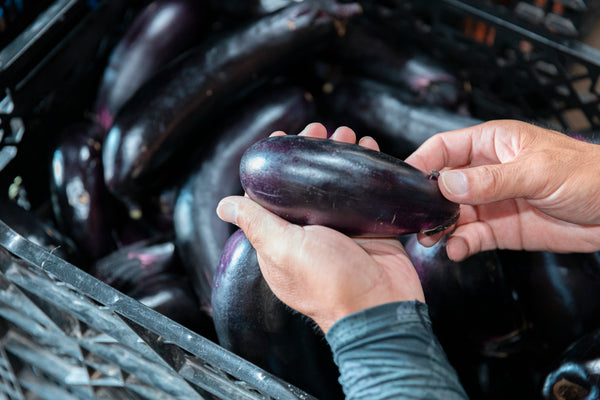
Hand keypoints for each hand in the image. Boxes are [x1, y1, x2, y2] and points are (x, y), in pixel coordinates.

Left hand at [216, 123, 423, 332]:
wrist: (380, 306)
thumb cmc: (327, 282)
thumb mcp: (284, 249)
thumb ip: (256, 223)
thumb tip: (223, 204)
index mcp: (280, 240)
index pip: (272, 193)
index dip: (278, 163)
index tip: (286, 137)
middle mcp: (308, 233)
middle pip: (306, 183)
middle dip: (313, 151)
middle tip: (322, 129)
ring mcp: (339, 230)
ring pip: (336, 184)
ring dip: (340, 155)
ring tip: (348, 134)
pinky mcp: (367, 228)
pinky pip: (364, 193)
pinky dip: (366, 171)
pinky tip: (368, 149)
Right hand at [405, 119, 599, 260]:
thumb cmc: (587, 175)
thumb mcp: (538, 171)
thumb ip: (492, 180)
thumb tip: (447, 183)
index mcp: (492, 144)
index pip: (444, 147)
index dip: (421, 162)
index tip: (403, 182)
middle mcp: (485, 172)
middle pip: (441, 184)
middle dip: (426, 202)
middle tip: (415, 219)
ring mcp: (490, 202)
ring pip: (452, 214)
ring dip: (439, 227)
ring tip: (432, 239)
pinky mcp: (499, 229)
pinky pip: (471, 237)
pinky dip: (460, 244)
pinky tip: (456, 250)